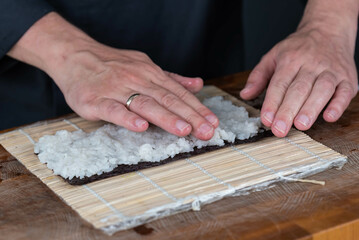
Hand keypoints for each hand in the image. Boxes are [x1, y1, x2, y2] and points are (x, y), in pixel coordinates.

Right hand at [8, 13, 218, 139]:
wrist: (75, 56)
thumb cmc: (112, 65)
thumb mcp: (144, 66)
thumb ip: (171, 78)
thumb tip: (197, 84)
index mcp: (150, 73)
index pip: (178, 93)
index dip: (197, 108)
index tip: (213, 122)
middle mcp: (137, 80)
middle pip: (167, 99)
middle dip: (189, 116)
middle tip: (206, 131)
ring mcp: (116, 89)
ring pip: (144, 104)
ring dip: (165, 117)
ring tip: (184, 130)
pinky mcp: (95, 100)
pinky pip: (113, 110)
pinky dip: (127, 118)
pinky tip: (141, 127)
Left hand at [240, 1, 357, 136]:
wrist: (329, 29)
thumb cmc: (298, 48)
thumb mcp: (273, 56)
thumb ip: (258, 76)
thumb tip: (245, 95)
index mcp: (290, 60)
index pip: (279, 83)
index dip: (272, 102)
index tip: (266, 119)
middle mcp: (311, 64)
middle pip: (299, 89)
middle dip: (288, 110)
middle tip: (280, 129)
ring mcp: (331, 71)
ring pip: (322, 89)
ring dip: (312, 108)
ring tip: (301, 125)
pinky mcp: (348, 78)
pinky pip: (345, 92)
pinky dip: (339, 104)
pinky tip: (329, 116)